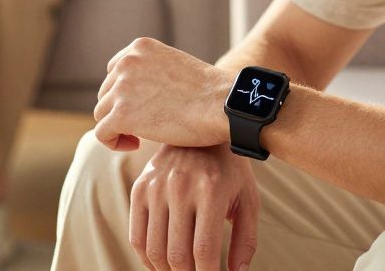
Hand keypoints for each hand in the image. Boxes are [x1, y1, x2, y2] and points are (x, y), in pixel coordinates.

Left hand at [94, 37, 233, 151]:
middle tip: (144, 126)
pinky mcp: (122, 115)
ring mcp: (122, 88)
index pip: (114, 70)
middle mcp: (127, 63)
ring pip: (102, 113)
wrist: (222, 105)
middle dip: (121, 110)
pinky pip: (102, 133)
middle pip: (107, 93)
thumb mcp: (177, 68)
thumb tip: (140, 97)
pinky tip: (135, 146)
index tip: (142, 107)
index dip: (124, 93)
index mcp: (140, 47)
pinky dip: (113, 142)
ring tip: (140, 138)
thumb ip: (154, 75)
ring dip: (118, 126)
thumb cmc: (210, 93)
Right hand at [130, 143, 259, 270]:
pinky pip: (136, 236)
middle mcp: (180, 187)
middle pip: (177, 255)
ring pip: (154, 250)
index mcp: (210, 190)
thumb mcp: (247, 199)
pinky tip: (161, 263)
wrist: (201, 127)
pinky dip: (147, 259)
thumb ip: (246, 239)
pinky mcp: (140, 187)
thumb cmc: (231, 169)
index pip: (204, 250)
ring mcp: (156, 187)